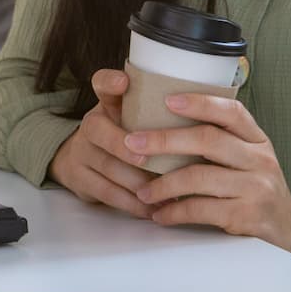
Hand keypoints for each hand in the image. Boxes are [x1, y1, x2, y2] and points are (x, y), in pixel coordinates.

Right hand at [45, 68, 152, 217]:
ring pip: (108, 167)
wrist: (83, 159)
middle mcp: (91, 124)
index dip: (110, 82)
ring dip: (137, 182)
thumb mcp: (136, 118)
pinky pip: (107, 192)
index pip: (102, 83)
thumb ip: (161, 112)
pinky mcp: (80, 178)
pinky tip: (153, 209)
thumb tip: (210, 113)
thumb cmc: (125, 135)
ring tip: (165, 192)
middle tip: (146, 160)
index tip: (123, 82)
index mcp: (107, 103)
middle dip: (124, 147)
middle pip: (100, 131)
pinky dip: (132, 203)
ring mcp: (82, 152)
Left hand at [126, 92, 290, 251]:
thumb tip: (164, 124)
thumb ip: (222, 142)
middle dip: (164, 140)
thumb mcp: (249, 158)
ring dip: (163, 184)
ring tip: (142, 191)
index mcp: (257, 139)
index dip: (199, 102)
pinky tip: (160, 214)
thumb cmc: (256, 189)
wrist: (290, 230)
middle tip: (132, 143)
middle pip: (208, 140)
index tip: (167, 99)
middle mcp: (260, 159)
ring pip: (200, 177)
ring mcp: (256, 188)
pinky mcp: (247, 216)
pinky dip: (175, 212)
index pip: (231, 111)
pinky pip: (201, 210)